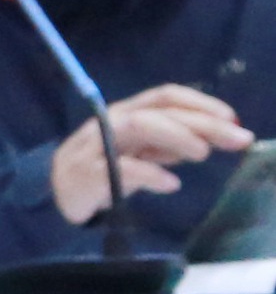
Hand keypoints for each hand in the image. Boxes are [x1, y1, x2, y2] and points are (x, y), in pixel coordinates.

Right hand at [56, 83, 250, 221]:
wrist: (56, 197)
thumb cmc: (103, 172)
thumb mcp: (140, 153)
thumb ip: (167, 144)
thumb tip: (207, 138)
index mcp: (126, 112)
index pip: (165, 96)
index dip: (200, 102)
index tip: (233, 119)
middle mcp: (111, 122)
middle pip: (159, 111)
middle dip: (202, 122)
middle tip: (237, 138)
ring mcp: (95, 145)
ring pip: (139, 126)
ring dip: (177, 136)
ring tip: (202, 154)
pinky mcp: (85, 173)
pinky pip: (120, 168)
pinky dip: (150, 174)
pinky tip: (171, 184)